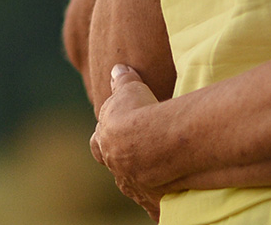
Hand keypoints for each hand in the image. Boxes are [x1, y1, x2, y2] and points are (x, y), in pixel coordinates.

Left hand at [91, 64, 162, 220]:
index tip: (116, 131)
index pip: (97, 144)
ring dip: (143, 176)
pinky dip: (162, 197)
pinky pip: (158, 202)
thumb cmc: (138, 112)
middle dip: (123, 158)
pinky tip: (172, 192)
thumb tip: (117, 69)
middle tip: (137, 150)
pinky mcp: (154, 201)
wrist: (151, 144)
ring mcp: (134, 187)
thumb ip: (123, 80)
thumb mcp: (130, 88)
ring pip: (135, 184)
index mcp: (105, 144)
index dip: (105, 137)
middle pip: (115, 166)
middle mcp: (116, 169)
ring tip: (159, 167)